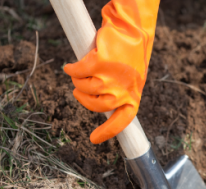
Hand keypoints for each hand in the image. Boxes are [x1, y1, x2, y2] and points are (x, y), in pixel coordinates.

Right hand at [64, 0, 159, 143]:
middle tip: (80, 89)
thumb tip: (103, 107)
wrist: (132, 31)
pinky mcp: (100, 63)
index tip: (94, 140)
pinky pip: (78, 72)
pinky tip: (72, 66)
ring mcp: (112, 79)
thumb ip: (119, 94)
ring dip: (78, 80)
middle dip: (83, 98)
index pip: (121, 123)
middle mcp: (123, 92)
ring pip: (85, 88)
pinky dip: (72, 69)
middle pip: (95, 106)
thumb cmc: (130, 57)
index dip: (107, 133)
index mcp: (133, 98)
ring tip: (82, 71)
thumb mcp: (131, 80)